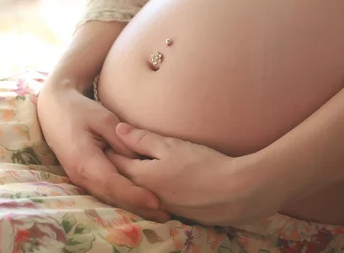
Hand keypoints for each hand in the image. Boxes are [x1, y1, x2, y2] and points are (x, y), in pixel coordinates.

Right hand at [37, 81, 169, 222]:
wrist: (53, 110)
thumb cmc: (78, 110)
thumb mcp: (103, 117)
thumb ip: (121, 138)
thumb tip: (139, 158)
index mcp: (84, 160)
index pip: (112, 184)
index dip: (134, 194)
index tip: (155, 201)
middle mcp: (80, 175)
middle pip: (112, 197)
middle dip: (138, 207)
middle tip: (166, 215)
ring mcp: (80, 179)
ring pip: (108, 198)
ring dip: (133, 207)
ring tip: (159, 214)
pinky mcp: (84, 178)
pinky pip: (105, 193)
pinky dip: (123, 199)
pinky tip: (141, 204)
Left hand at [107, 123, 273, 225]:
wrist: (236, 192)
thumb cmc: (202, 164)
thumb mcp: (170, 145)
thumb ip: (142, 139)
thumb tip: (118, 129)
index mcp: (140, 176)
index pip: (114, 161)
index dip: (110, 148)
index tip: (106, 138)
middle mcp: (145, 196)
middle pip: (123, 180)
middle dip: (118, 166)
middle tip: (117, 151)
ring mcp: (161, 207)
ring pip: (139, 192)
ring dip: (136, 180)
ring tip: (139, 166)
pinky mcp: (177, 214)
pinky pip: (156, 201)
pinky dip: (153, 192)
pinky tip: (163, 184)